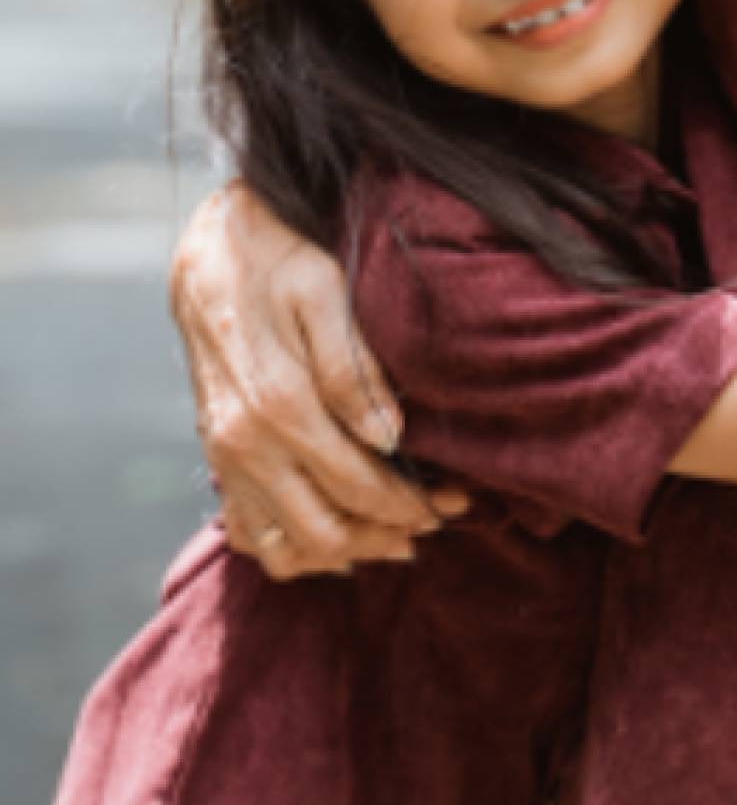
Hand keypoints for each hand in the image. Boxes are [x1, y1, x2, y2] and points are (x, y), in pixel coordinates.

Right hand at [171, 181, 465, 575]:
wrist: (212, 253)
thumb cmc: (281, 263)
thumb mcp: (325, 292)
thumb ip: (352, 369)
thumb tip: (388, 435)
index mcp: (281, 405)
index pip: (358, 485)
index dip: (412, 504)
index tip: (455, 502)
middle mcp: (246, 445)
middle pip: (326, 529)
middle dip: (389, 534)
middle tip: (439, 518)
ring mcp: (226, 458)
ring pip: (286, 546)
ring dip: (345, 551)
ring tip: (396, 537)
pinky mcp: (217, 457)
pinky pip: (247, 533)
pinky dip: (291, 550)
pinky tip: (335, 536)